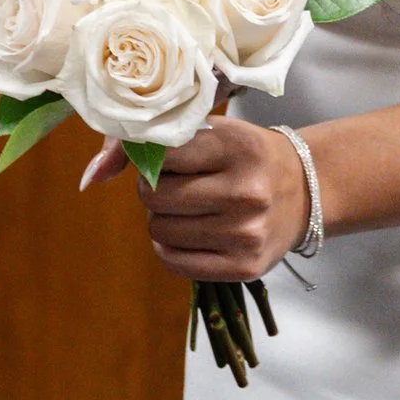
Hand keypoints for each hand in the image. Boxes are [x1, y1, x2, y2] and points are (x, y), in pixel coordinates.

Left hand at [83, 115, 314, 282]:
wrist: (307, 189)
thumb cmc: (248, 155)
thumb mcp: (213, 132)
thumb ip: (152, 142)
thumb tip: (93, 173)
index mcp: (238, 147)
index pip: (161, 154)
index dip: (153, 157)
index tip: (166, 158)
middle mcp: (246, 192)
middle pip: (154, 196)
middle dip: (153, 190)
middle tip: (177, 185)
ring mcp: (246, 234)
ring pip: (159, 229)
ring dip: (162, 218)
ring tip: (189, 208)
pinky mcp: (244, 267)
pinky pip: (174, 261)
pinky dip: (169, 246)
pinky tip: (188, 232)